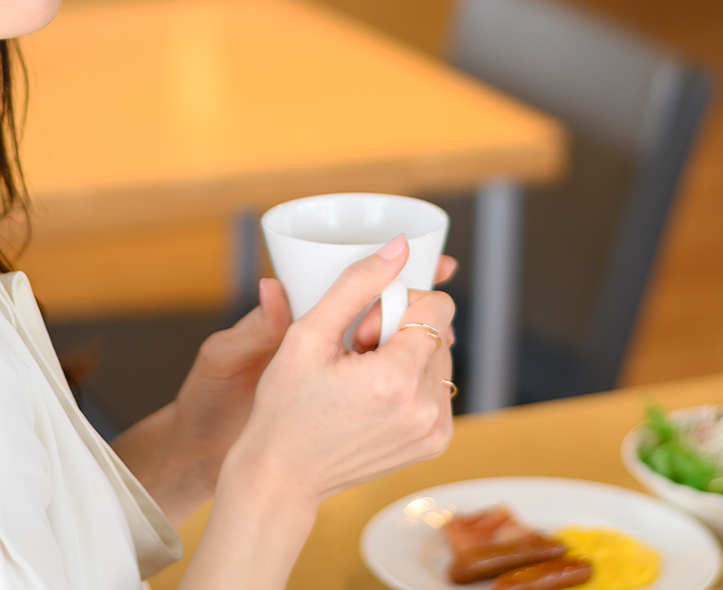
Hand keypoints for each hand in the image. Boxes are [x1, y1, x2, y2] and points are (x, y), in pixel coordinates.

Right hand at [114, 253, 456, 522]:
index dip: (398, 306)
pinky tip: (374, 398)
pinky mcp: (435, 443)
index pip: (438, 306)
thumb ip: (357, 283)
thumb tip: (401, 246)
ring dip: (408, 357)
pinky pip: (438, 390)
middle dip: (401, 332)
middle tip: (355, 355)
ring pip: (440, 358)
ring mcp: (435, 430)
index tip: (362, 329)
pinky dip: (412, 384)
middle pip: (438, 332)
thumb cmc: (285, 406)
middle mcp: (427, 408)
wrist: (283, 476)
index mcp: (397, 378)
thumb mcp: (307, 335)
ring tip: (362, 379)